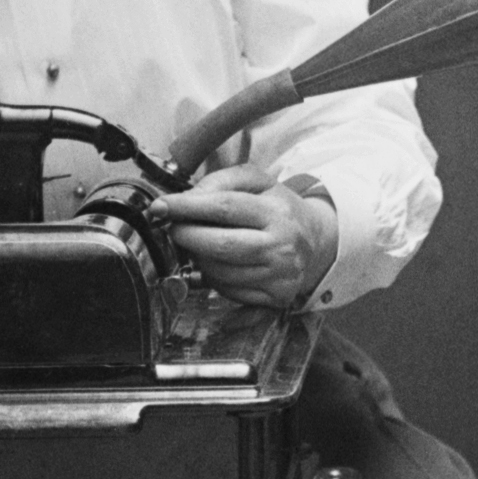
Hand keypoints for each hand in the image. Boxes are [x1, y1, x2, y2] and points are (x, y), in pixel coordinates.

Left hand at [149, 167, 336, 311]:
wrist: (316, 240)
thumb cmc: (278, 208)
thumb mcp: (257, 181)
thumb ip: (221, 181)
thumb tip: (187, 199)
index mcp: (278, 211)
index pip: (224, 207)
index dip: (187, 207)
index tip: (161, 207)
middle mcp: (282, 245)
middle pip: (220, 246)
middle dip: (187, 237)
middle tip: (175, 229)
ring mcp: (281, 275)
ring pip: (220, 273)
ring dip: (199, 260)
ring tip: (202, 245)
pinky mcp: (277, 297)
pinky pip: (229, 292)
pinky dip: (215, 279)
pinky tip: (220, 265)